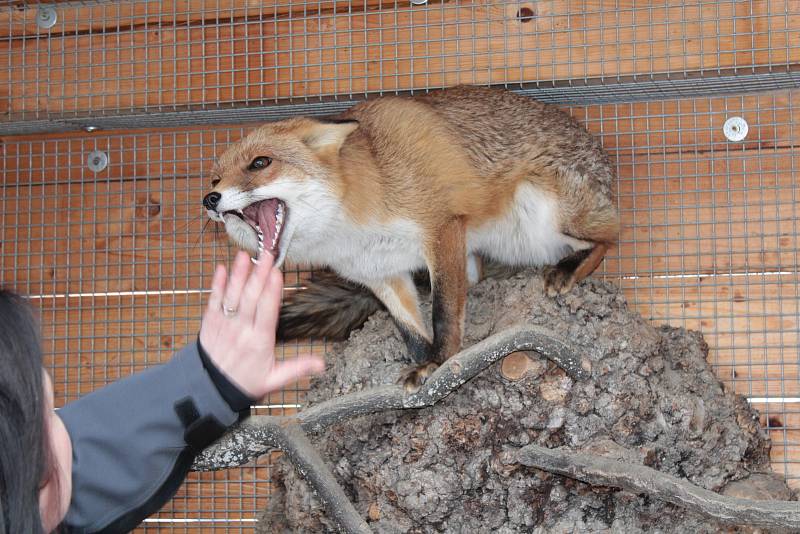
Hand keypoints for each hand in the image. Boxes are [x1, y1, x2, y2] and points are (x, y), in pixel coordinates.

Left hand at [199, 251, 324, 398]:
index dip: (272, 291)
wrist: (210, 390)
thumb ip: (297, 368)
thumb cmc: (244, 383)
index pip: (267, 312)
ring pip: (232, 296)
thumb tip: (322, 364)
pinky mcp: (210, 323)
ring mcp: (224, 325)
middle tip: (266, 256)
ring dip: (238, 275)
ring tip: (244, 256)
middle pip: (251, 298)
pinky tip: (221, 269)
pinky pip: (213, 301)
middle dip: (259, 275)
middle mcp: (241, 330)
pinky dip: (216, 285)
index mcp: (260, 342)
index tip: (277, 273)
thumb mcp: (274, 380)